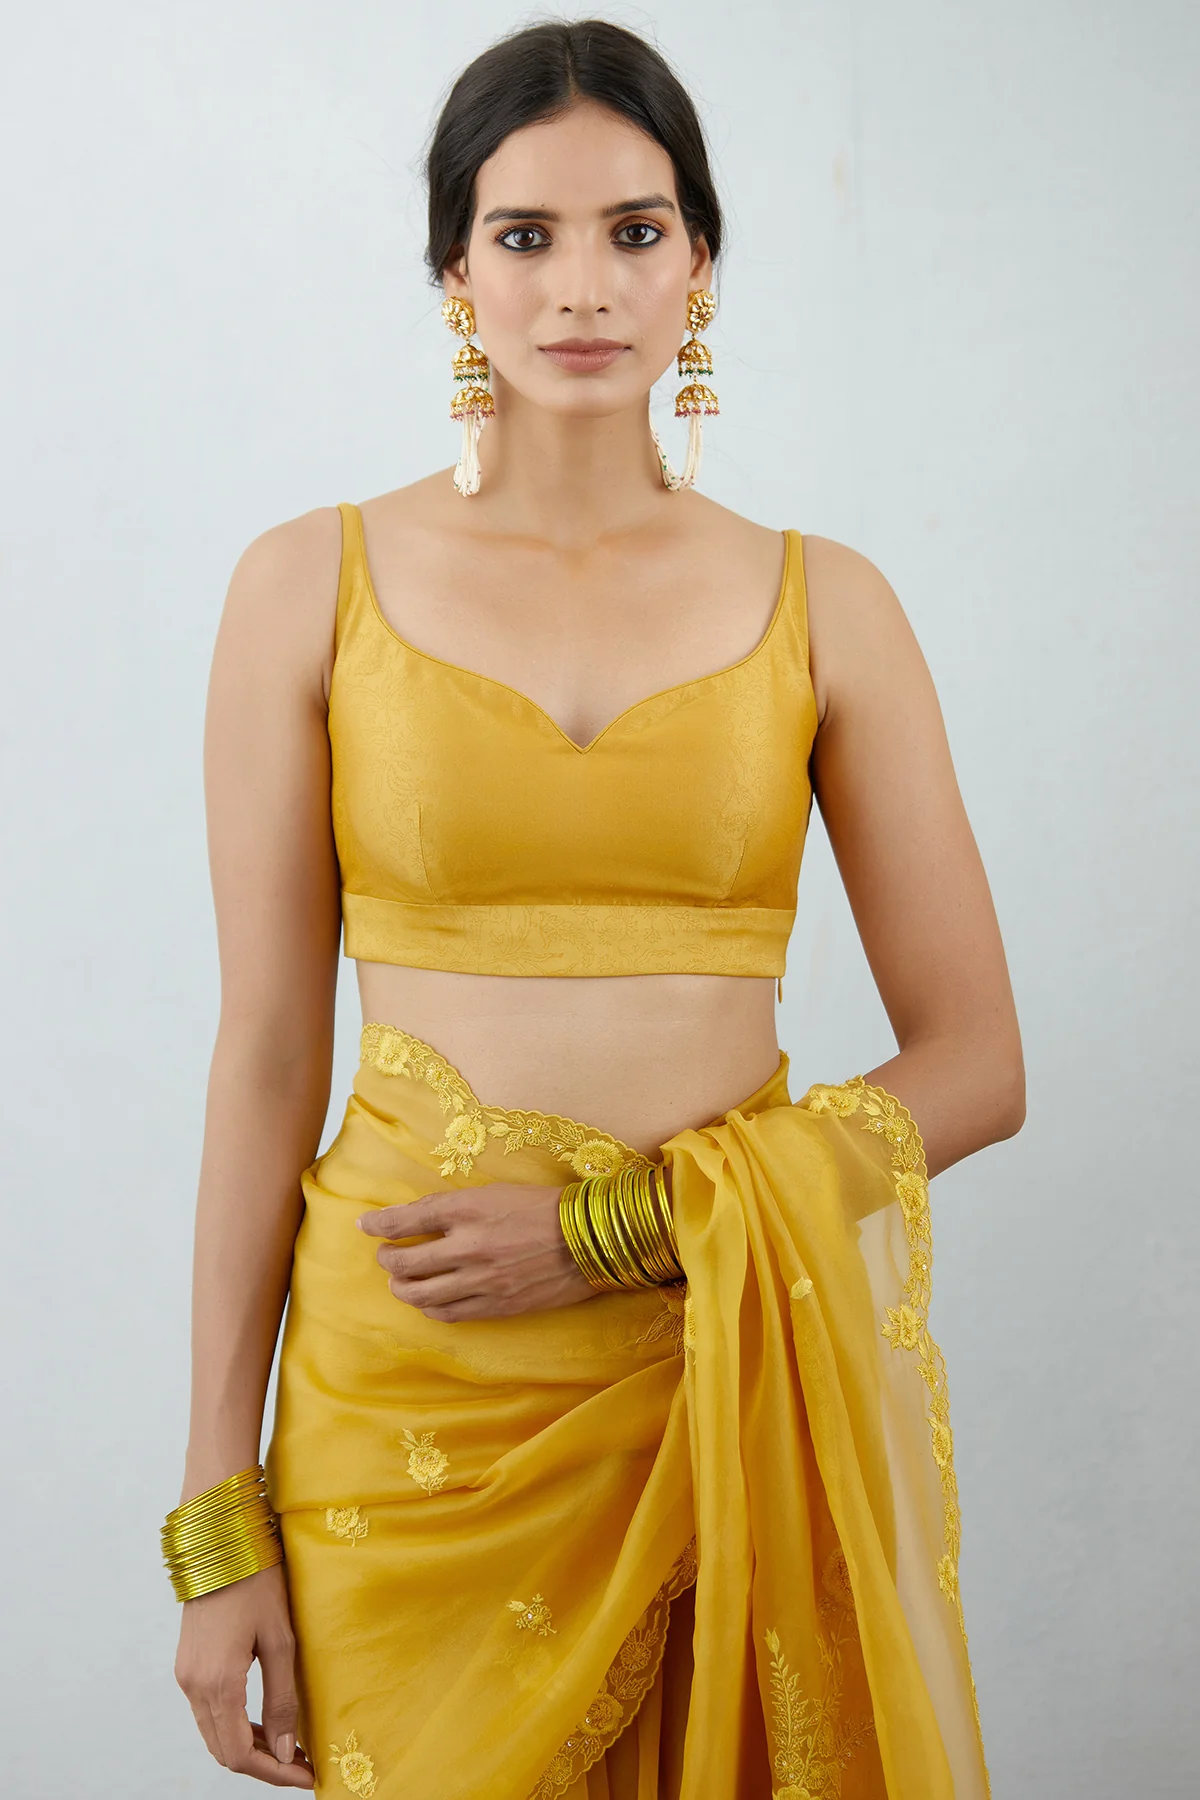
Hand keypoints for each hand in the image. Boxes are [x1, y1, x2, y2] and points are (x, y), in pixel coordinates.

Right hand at [175, 1562, 314, 1786]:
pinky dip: (236, 1725)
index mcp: (217, 1684)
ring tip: (290, 1745)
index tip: (307, 1776)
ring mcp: (186, 1675)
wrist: (220, 1539)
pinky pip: (209, 1712)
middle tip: (303, 1764)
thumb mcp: (280, 1640)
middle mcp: (193, 1686)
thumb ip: (283, 1700)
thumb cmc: (256, 1581)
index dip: (274, 1773)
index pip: (240, 1755)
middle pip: (224, 1751)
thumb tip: (287, 1751)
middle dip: (264, 1764)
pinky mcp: (187, 1664)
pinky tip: (265, 1719)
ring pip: (215, 1734)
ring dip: (250, 1746)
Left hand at [357, 1184, 595, 1320]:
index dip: (379, 1224)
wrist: (588, 1240)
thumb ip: (456, 1207)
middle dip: (387, 1259)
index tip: (366, 1226)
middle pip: (405, 1261)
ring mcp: (480, 1280)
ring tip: (401, 1282)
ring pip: (419, 1294)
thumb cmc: (543, 1208)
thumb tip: (418, 1218)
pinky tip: (429, 1300)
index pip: (407, 1218)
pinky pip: (447, 1313)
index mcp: (468, 1208)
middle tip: (386, 1255)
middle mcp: (468, 1245)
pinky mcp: (494, 1306)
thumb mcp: (496, 1192)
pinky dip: (430, 1307)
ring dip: (401, 1288)